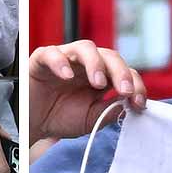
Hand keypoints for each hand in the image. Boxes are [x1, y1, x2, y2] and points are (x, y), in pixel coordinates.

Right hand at [28, 40, 145, 140]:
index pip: (124, 72)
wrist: (32, 125)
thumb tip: (128, 105)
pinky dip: (61, 62)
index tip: (139, 104)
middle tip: (126, 91)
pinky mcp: (42, 59)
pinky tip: (66, 76)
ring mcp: (65, 58)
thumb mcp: (91, 120)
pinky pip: (52, 53)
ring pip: (86, 48)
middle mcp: (86, 64)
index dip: (136, 85)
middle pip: (110, 56)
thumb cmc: (60, 118)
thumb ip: (109, 111)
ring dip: (96, 64)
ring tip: (98, 83)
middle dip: (121, 73)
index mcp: (101, 76)